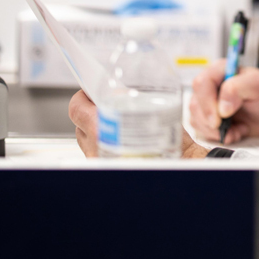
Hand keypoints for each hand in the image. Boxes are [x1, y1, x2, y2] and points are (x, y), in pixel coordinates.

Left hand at [71, 88, 209, 158]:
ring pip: (88, 140)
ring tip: (118, 122)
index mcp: (102, 132)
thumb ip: (130, 102)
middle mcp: (96, 150)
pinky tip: (125, 139)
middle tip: (108, 103)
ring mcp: (100, 163)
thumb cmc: (171, 146)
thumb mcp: (153, 111)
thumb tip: (119, 92)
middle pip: (80, 124)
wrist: (182, 169)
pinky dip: (108, 143)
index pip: (76, 108)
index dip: (82, 96)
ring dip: (99, 128)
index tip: (91, 89)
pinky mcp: (109, 170)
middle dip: (91, 112)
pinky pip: (99, 153)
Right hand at [189, 59, 258, 143]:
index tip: (222, 116)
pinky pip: (201, 129)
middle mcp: (210, 85)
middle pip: (196, 102)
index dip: (208, 101)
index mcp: (220, 70)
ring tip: (237, 128)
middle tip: (228, 127)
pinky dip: (218, 135)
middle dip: (211, 120)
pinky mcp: (207, 118)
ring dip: (216, 130)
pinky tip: (233, 132)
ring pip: (196, 118)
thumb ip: (238, 88)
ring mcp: (206, 102)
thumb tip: (221, 107)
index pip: (202, 83)